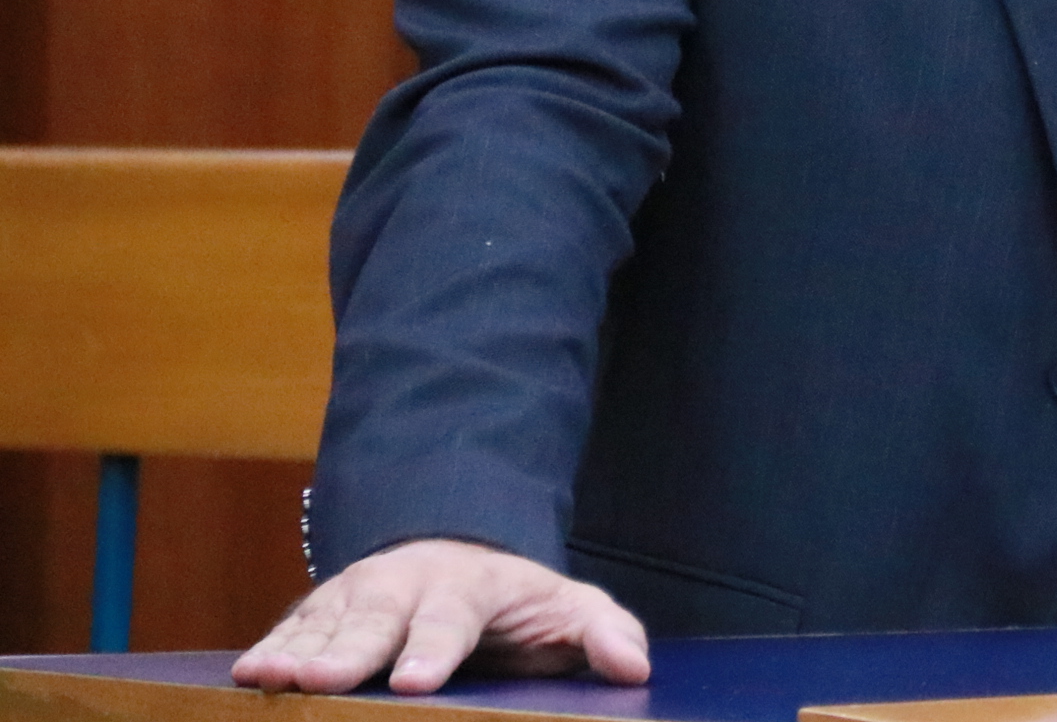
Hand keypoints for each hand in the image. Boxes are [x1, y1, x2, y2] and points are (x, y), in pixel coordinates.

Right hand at [230, 538, 649, 694]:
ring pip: (322, 622)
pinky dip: (269, 649)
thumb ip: (604, 632)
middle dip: (345, 652)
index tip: (414, 681)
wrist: (461, 554)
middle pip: (372, 620)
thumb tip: (634, 664)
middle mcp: (404, 585)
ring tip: (264, 679)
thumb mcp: (570, 609)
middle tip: (318, 681)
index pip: (450, 620)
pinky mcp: (323, 610)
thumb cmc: (517, 601)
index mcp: (468, 587)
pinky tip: (243, 678)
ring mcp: (358, 594)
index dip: (432, 651)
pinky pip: (292, 629)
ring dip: (293, 650)